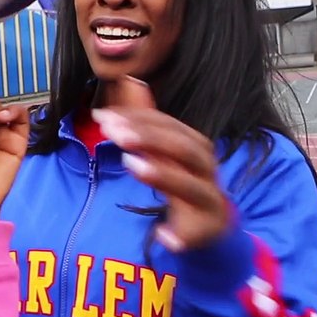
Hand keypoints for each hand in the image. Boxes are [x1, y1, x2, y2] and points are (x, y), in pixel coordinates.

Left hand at [92, 77, 228, 251]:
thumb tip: (131, 81)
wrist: (213, 226)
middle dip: (150, 139)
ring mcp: (208, 201)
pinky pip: (193, 234)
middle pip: (184, 150)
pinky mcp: (205, 231)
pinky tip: (163, 235)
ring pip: (192, 187)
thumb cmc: (186, 181)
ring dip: (163, 176)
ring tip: (132, 165)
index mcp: (195, 147)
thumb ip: (149, 120)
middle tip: (114, 133)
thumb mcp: (168, 150)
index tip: (103, 116)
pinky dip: (179, 235)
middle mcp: (206, 171)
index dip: (138, 118)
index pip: (168, 126)